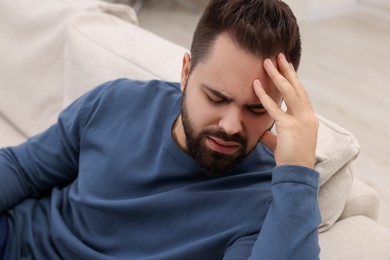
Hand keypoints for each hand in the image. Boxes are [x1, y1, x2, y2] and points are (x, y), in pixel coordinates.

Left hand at [253, 53, 318, 168]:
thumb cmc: (290, 159)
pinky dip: (264, 96)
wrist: (296, 172)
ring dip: (277, 75)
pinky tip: (255, 85)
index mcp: (309, 118)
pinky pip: (274, 108)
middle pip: (297, 87)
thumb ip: (273, 135)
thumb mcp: (282, 143)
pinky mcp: (289, 126)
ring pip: (289, 92)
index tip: (286, 66)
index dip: (293, 79)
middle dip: (287, 70)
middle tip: (279, 56)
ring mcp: (301, 120)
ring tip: (268, 62)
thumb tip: (263, 132)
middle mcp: (308, 116)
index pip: (300, 94)